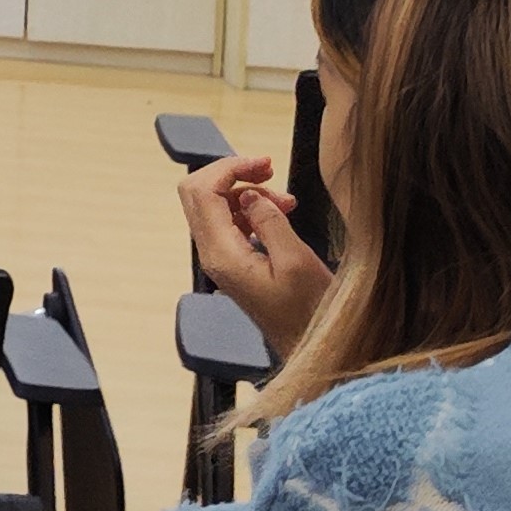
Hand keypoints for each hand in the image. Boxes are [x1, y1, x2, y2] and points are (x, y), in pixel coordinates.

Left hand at [179, 151, 332, 358]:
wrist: (310, 347)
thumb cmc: (310, 312)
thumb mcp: (296, 262)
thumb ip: (269, 221)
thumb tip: (246, 194)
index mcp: (222, 254)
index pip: (202, 191)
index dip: (229, 167)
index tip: (266, 163)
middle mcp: (213, 254)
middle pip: (199, 193)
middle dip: (232, 174)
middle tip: (271, 172)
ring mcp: (221, 259)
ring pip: (216, 205)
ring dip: (247, 193)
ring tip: (287, 201)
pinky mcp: (233, 263)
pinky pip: (230, 222)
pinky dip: (251, 209)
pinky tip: (281, 213)